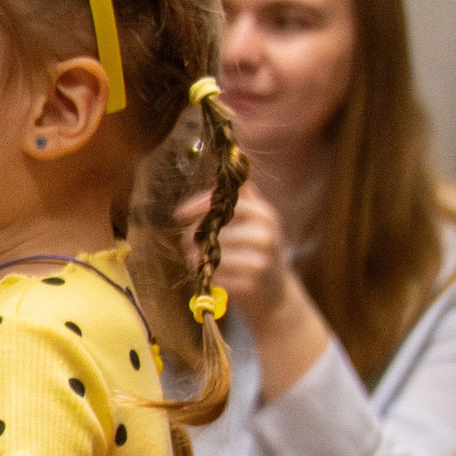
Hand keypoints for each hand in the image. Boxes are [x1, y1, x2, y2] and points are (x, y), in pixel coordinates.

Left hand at [174, 181, 296, 328]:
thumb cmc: (258, 253)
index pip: (232, 203)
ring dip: (197, 258)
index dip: (202, 205)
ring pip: (213, 254)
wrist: (276, 295)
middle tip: (187, 244)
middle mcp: (266, 236)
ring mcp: (261, 262)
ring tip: (198, 260)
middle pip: (217, 230)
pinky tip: (211, 276)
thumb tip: (232, 160)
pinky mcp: (251, 285)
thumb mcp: (258, 222)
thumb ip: (243, 197)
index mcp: (266, 216)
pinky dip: (207, 276)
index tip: (179, 214)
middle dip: (194, 236)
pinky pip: (215, 276)